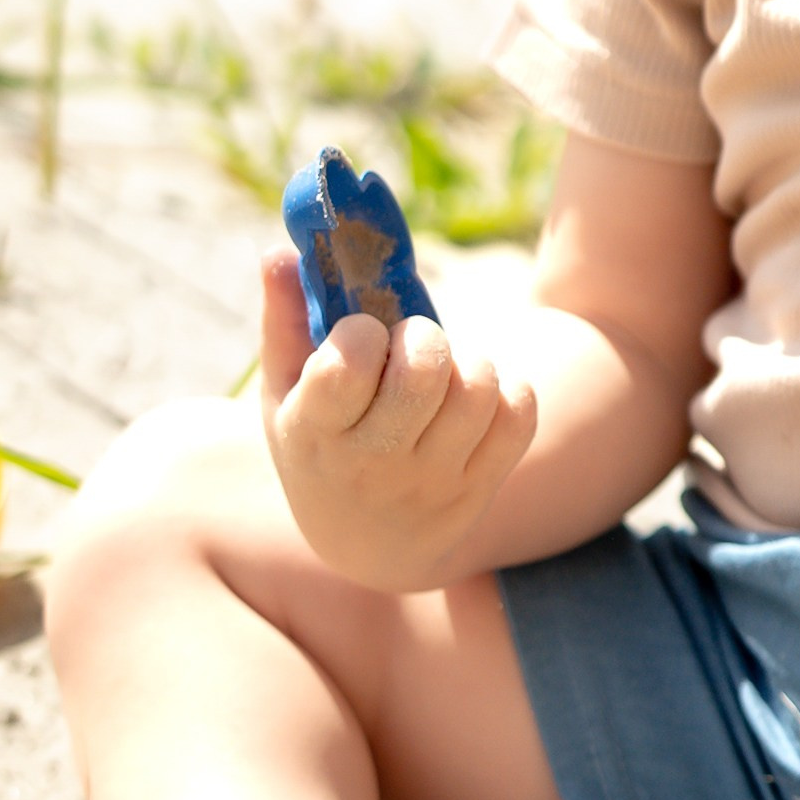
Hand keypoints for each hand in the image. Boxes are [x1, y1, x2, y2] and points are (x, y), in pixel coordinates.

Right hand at [258, 250, 536, 587]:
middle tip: (413, 346)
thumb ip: (283, 323)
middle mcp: (374, 463)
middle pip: (426, 367)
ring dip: (468, 361)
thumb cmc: (320, 450)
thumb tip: (280, 251)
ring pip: (479, 385)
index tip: (361, 337)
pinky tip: (477, 399)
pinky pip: (519, 413)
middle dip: (424, 335)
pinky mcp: (480, 487)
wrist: (368, 549)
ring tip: (446, 374)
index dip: (362, 331)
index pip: (348, 363)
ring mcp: (433, 480)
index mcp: (316, 433)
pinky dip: (507, 390)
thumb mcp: (284, 398)